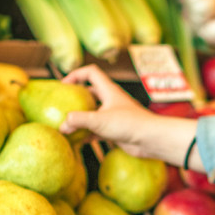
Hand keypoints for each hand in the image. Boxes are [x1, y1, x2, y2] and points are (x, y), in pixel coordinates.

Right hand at [60, 65, 198, 164]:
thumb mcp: (100, 120)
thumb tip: (62, 124)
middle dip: (76, 98)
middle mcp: (111, 101)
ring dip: (81, 118)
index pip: (91, 73)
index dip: (76, 74)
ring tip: (66, 125)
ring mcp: (113, 115)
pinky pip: (97, 129)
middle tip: (62, 106)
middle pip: (90, 93)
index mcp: (109, 91)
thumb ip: (79, 120)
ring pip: (93, 113)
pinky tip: (78, 141)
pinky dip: (87, 133)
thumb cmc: (130, 124)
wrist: (151, 140)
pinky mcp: (116, 130)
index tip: (63, 85)